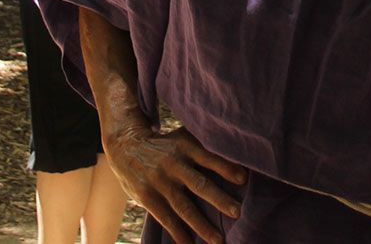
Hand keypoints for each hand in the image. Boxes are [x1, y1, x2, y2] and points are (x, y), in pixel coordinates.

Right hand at [105, 120, 244, 243]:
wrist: (126, 147)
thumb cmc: (166, 145)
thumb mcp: (182, 137)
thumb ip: (203, 146)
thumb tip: (236, 152)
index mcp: (185, 146)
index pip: (209, 157)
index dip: (226, 167)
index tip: (244, 179)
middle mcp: (173, 164)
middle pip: (199, 184)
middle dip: (219, 200)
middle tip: (238, 212)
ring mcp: (160, 182)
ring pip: (184, 207)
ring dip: (202, 225)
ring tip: (218, 240)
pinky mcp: (148, 197)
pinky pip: (166, 218)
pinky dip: (178, 233)